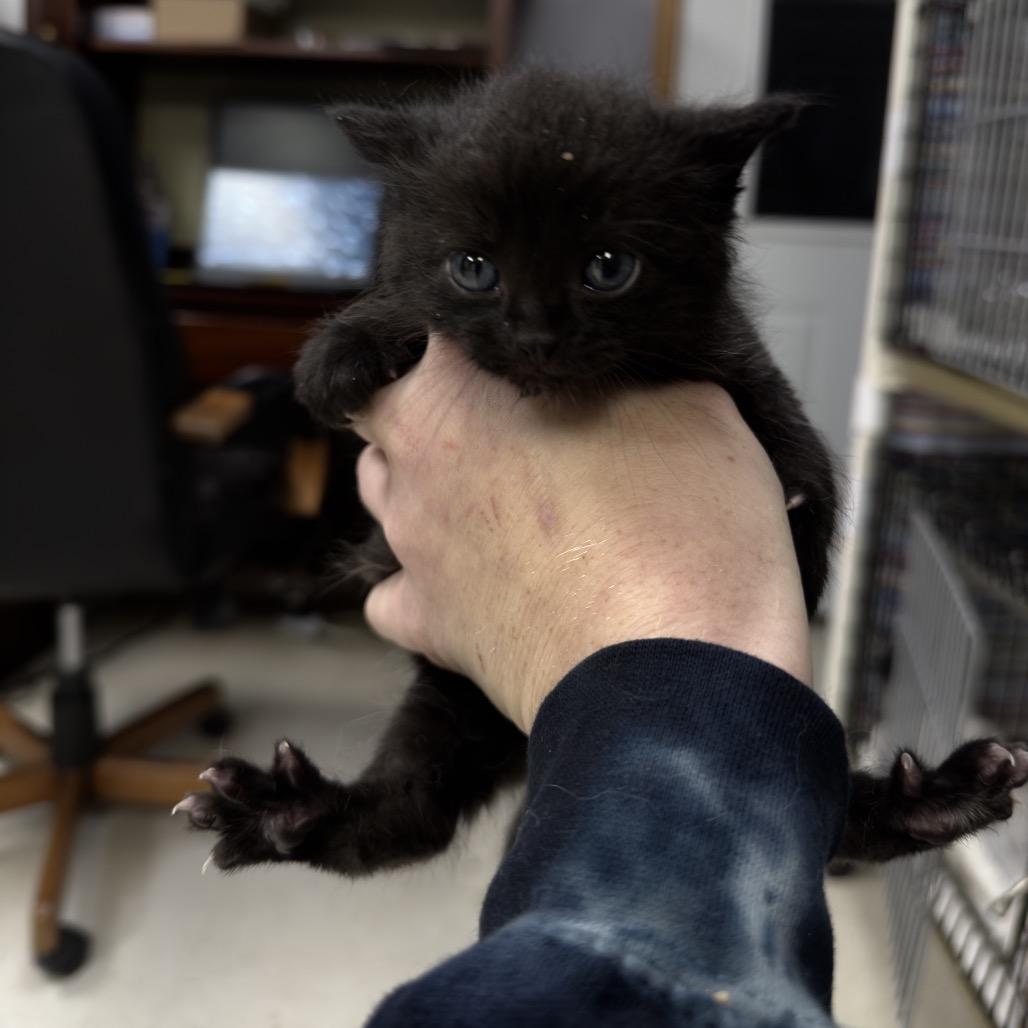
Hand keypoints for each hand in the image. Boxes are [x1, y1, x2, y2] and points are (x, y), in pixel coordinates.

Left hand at [353, 334, 809, 731]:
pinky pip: (397, 596)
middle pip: (384, 413)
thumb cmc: (687, 531)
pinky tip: (475, 585)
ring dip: (422, 487)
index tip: (507, 356)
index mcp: (459, 392)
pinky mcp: (432, 627)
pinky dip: (423, 585)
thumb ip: (633, 372)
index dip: (466, 340)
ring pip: (383, 496)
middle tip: (501, 423)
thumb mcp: (692, 406)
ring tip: (494, 501)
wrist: (675, 674)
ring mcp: (415, 551)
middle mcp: (418, 466)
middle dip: (428, 410)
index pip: (420, 331)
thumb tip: (622, 372)